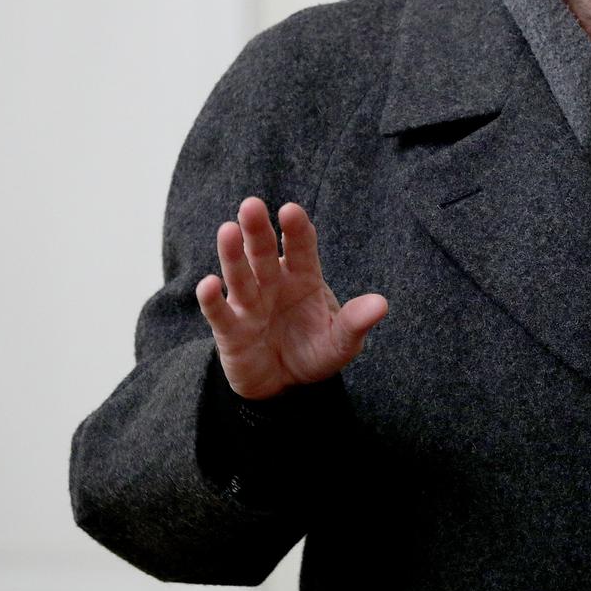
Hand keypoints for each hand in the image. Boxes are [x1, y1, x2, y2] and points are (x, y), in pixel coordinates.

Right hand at [195, 197, 386, 399]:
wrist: (287, 386)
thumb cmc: (315, 352)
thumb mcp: (341, 342)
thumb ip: (356, 323)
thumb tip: (381, 305)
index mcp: (304, 278)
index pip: (301, 247)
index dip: (296, 229)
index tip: (291, 210)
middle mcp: (274, 284)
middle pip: (264, 253)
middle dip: (258, 230)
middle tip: (251, 205)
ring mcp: (250, 304)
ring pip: (240, 275)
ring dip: (232, 254)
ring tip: (228, 231)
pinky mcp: (230, 330)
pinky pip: (219, 312)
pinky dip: (211, 299)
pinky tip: (209, 284)